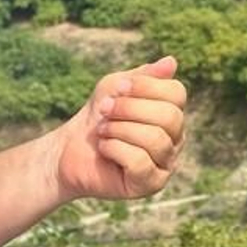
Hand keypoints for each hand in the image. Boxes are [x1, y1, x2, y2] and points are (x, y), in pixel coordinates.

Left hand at [53, 57, 186, 201]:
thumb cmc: (98, 116)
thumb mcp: (116, 87)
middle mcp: (176, 138)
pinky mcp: (151, 184)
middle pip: (169, 116)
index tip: (117, 89)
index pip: (177, 93)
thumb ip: (144, 76)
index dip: (145, 87)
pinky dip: (115, 149)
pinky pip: (140, 162)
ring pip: (154, 139)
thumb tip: (171, 62)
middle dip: (130, 109)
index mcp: (172, 112)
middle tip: (105, 111)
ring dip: (119, 130)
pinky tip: (104, 148)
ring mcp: (166, 163)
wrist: (70, 148)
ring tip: (102, 131)